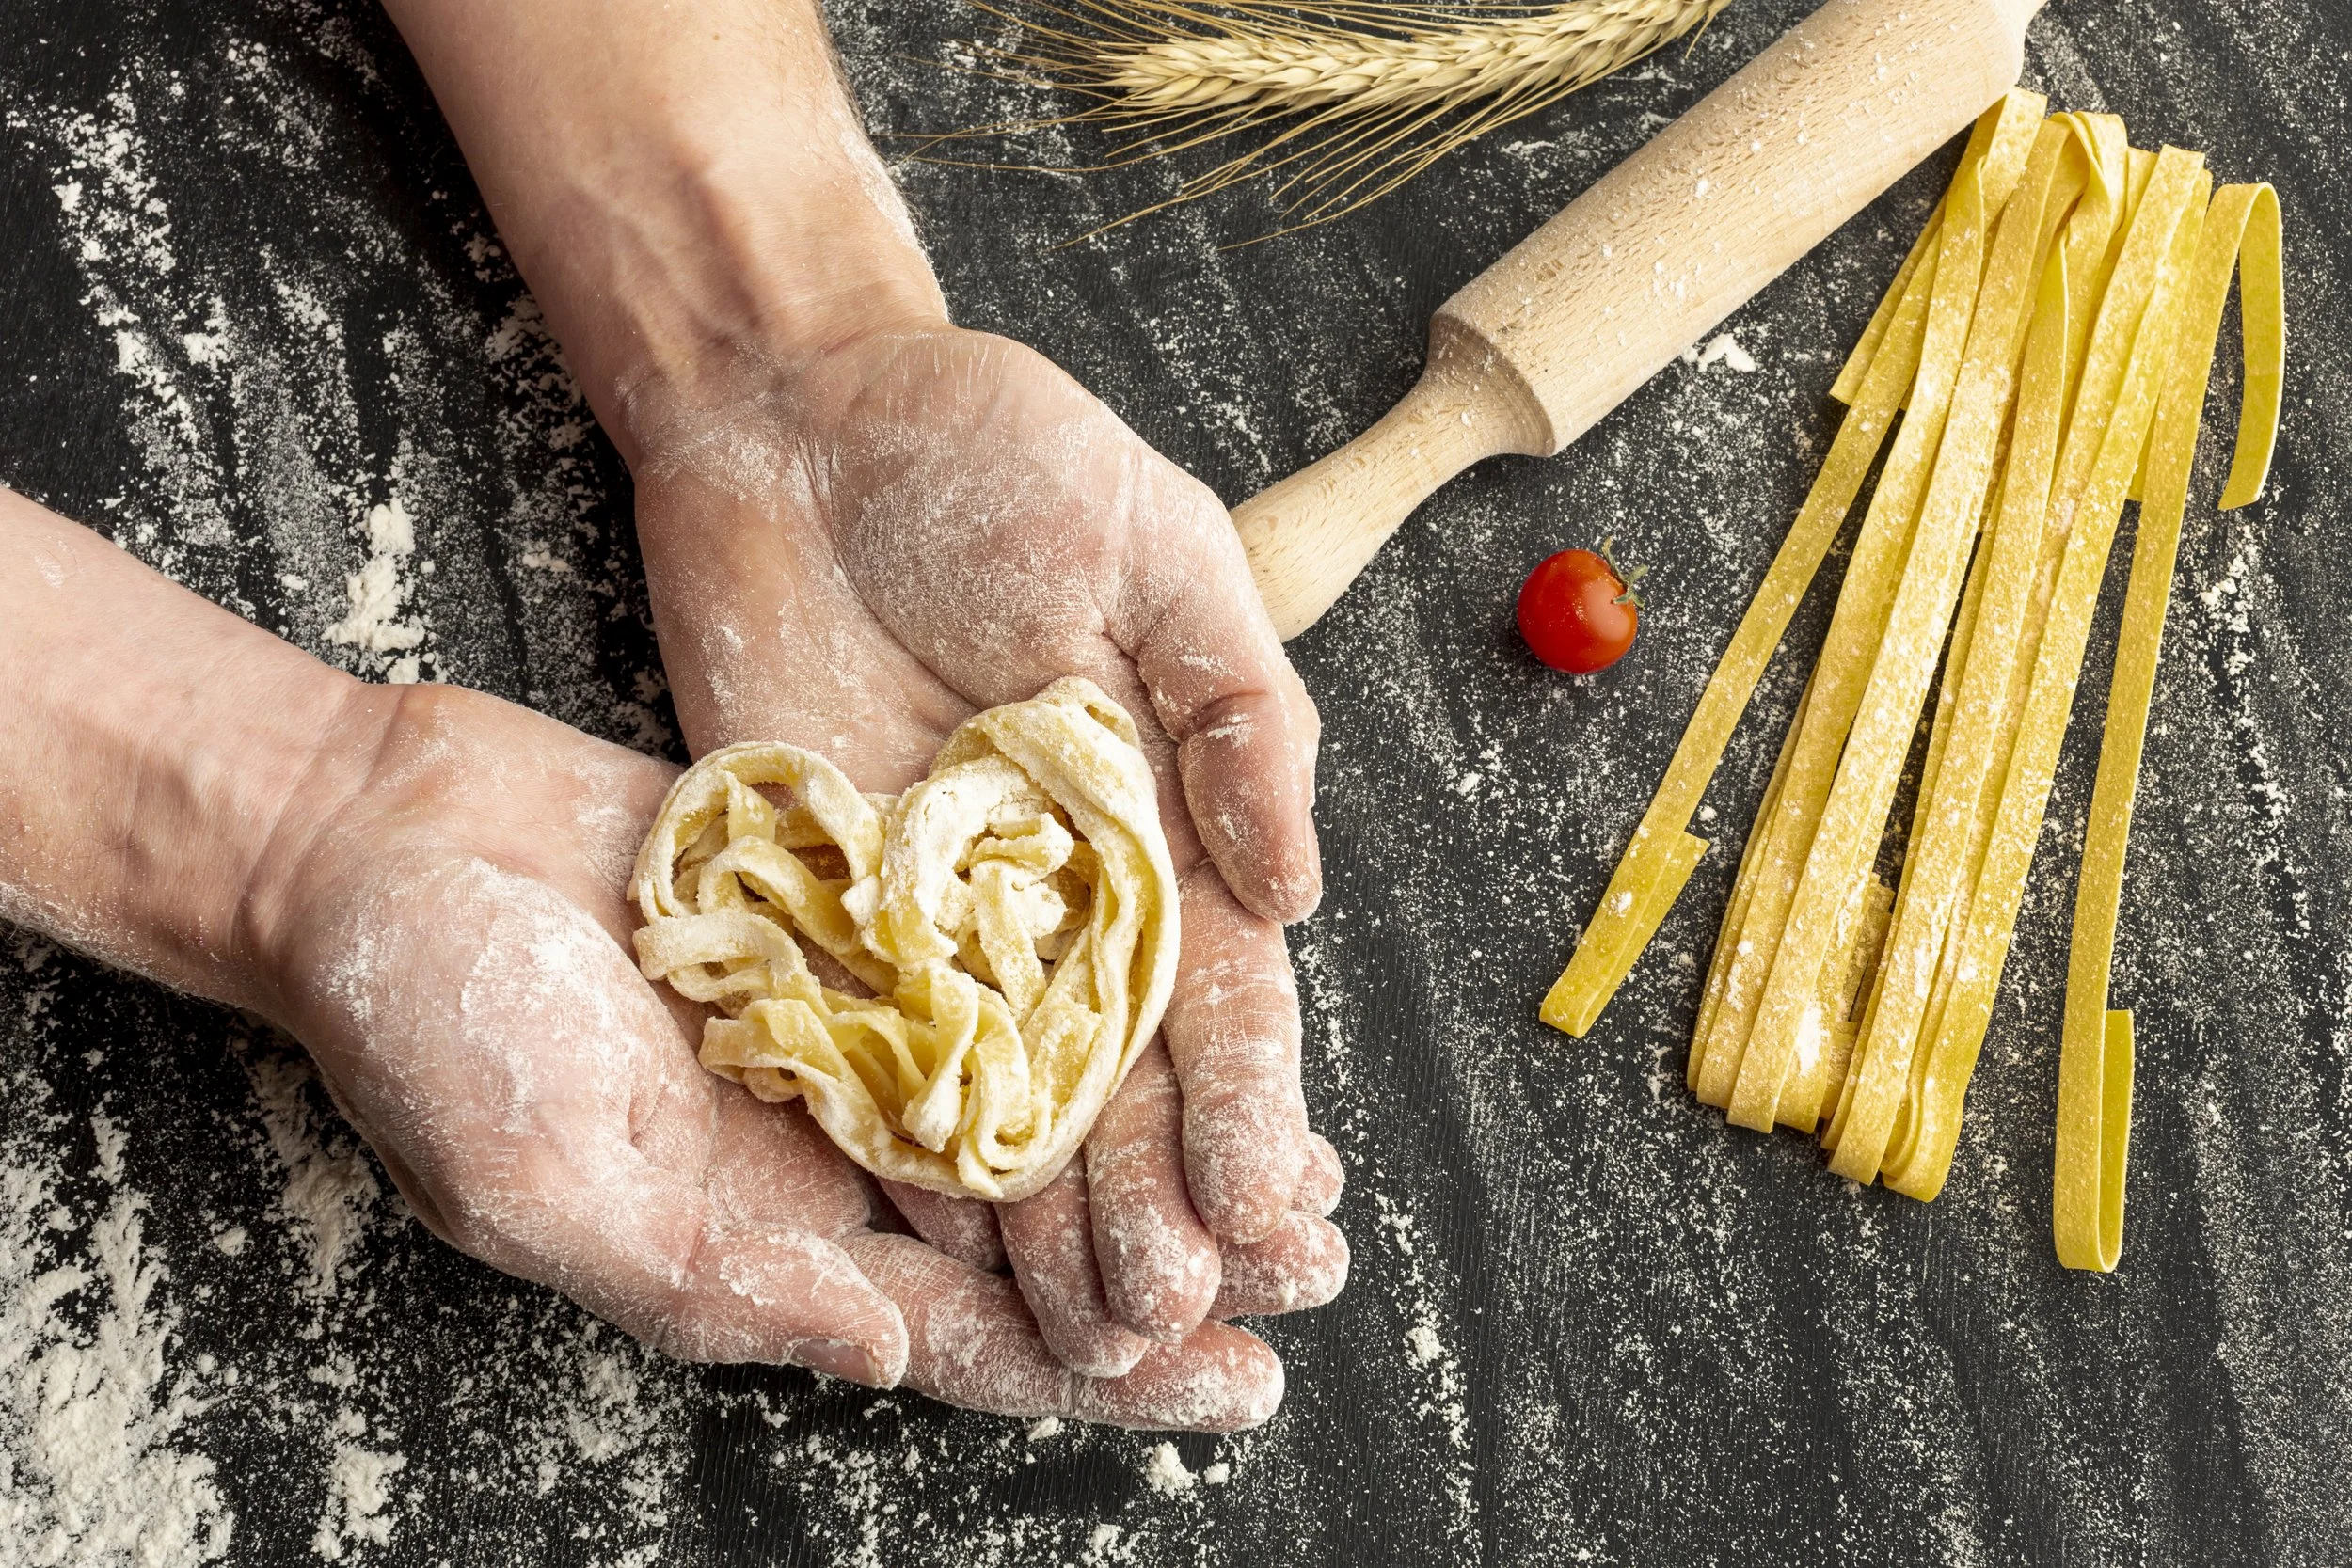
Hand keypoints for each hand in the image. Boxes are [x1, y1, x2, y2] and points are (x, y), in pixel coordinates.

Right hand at [253, 679, 1287, 1425]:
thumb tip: (890, 1358)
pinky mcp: (856, 931)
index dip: (1110, 1374)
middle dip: (1180, 1264)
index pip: (973, 1343)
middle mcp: (829, 1160)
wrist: (376, 837)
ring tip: (1301, 1162)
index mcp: (769, 1249)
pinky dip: (1095, 1008)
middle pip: (1041, 1241)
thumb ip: (717, 1281)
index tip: (1243, 1384)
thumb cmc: (426, 1025)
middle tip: (1322, 1260)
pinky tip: (1191, 1008)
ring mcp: (851, 1040)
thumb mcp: (550, 1187)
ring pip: (1044, 1119)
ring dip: (1163, 1145)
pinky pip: (1000, 983)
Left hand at [625, 325, 1348, 1372]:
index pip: (1224, 990)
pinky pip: (862, 1045)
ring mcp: (937, 911)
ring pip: (1002, 1094)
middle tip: (1177, 1309)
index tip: (1275, 1199)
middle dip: (1154, 1195)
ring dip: (1045, 1214)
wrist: (801, 413)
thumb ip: (1239, 713)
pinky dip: (897, 1145)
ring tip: (1082, 1326)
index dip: (1253, 1098)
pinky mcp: (820, 904)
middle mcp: (1060, 892)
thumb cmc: (1003, 448)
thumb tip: (1306, 889)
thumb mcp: (1161, 550)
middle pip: (1120, 1076)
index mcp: (1164, 819)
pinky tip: (938, 1244)